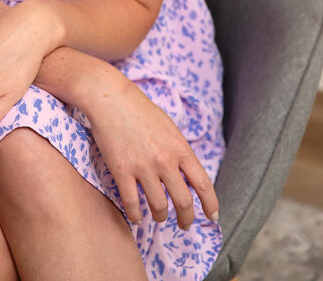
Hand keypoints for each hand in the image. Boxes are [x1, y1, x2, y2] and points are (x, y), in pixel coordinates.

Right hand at [85, 68, 219, 230]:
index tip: (212, 217)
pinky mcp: (121, 171)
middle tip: (184, 224)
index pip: (203, 184)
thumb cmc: (140, 109)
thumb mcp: (168, 127)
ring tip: (159, 217)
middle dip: (186, 218)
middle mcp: (164, 160)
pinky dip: (136, 215)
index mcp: (180, 148)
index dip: (210, 205)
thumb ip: (178, 150)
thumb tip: (186, 173)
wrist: (110, 98)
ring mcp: (143, 167)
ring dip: (161, 216)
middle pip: (183, 201)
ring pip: (159, 206)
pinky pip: (132, 203)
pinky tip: (137, 217)